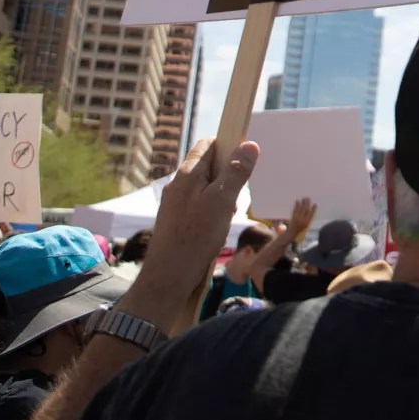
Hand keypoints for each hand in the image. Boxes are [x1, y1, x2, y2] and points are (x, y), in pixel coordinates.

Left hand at [124, 138, 258, 318]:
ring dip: (220, 200)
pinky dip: (210, 214)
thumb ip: (236, 172)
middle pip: (208, 168)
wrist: (169, 275)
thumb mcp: (223, 200)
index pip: (208, 144)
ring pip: (205, 190)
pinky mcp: (175, 220)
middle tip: (235, 200)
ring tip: (225, 220)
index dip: (227, 147)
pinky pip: (198, 207)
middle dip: (227, 180)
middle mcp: (178, 185)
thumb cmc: (196, 235)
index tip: (242, 163)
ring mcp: (175, 203)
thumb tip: (249, 145)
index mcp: (188, 173)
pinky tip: (214, 232)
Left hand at [282, 197, 315, 244]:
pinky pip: (295, 209)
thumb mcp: (306, 225)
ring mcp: (298, 217)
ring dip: (302, 203)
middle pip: (306, 209)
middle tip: (308, 198)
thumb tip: (309, 210)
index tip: (315, 204)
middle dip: (307, 203)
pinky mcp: (293, 216)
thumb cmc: (300, 229)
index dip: (313, 209)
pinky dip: (296, 205)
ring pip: (301, 208)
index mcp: (307, 222)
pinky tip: (297, 201)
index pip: (311, 214)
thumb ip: (308, 219)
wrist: (292, 232)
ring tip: (304, 198)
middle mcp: (303, 219)